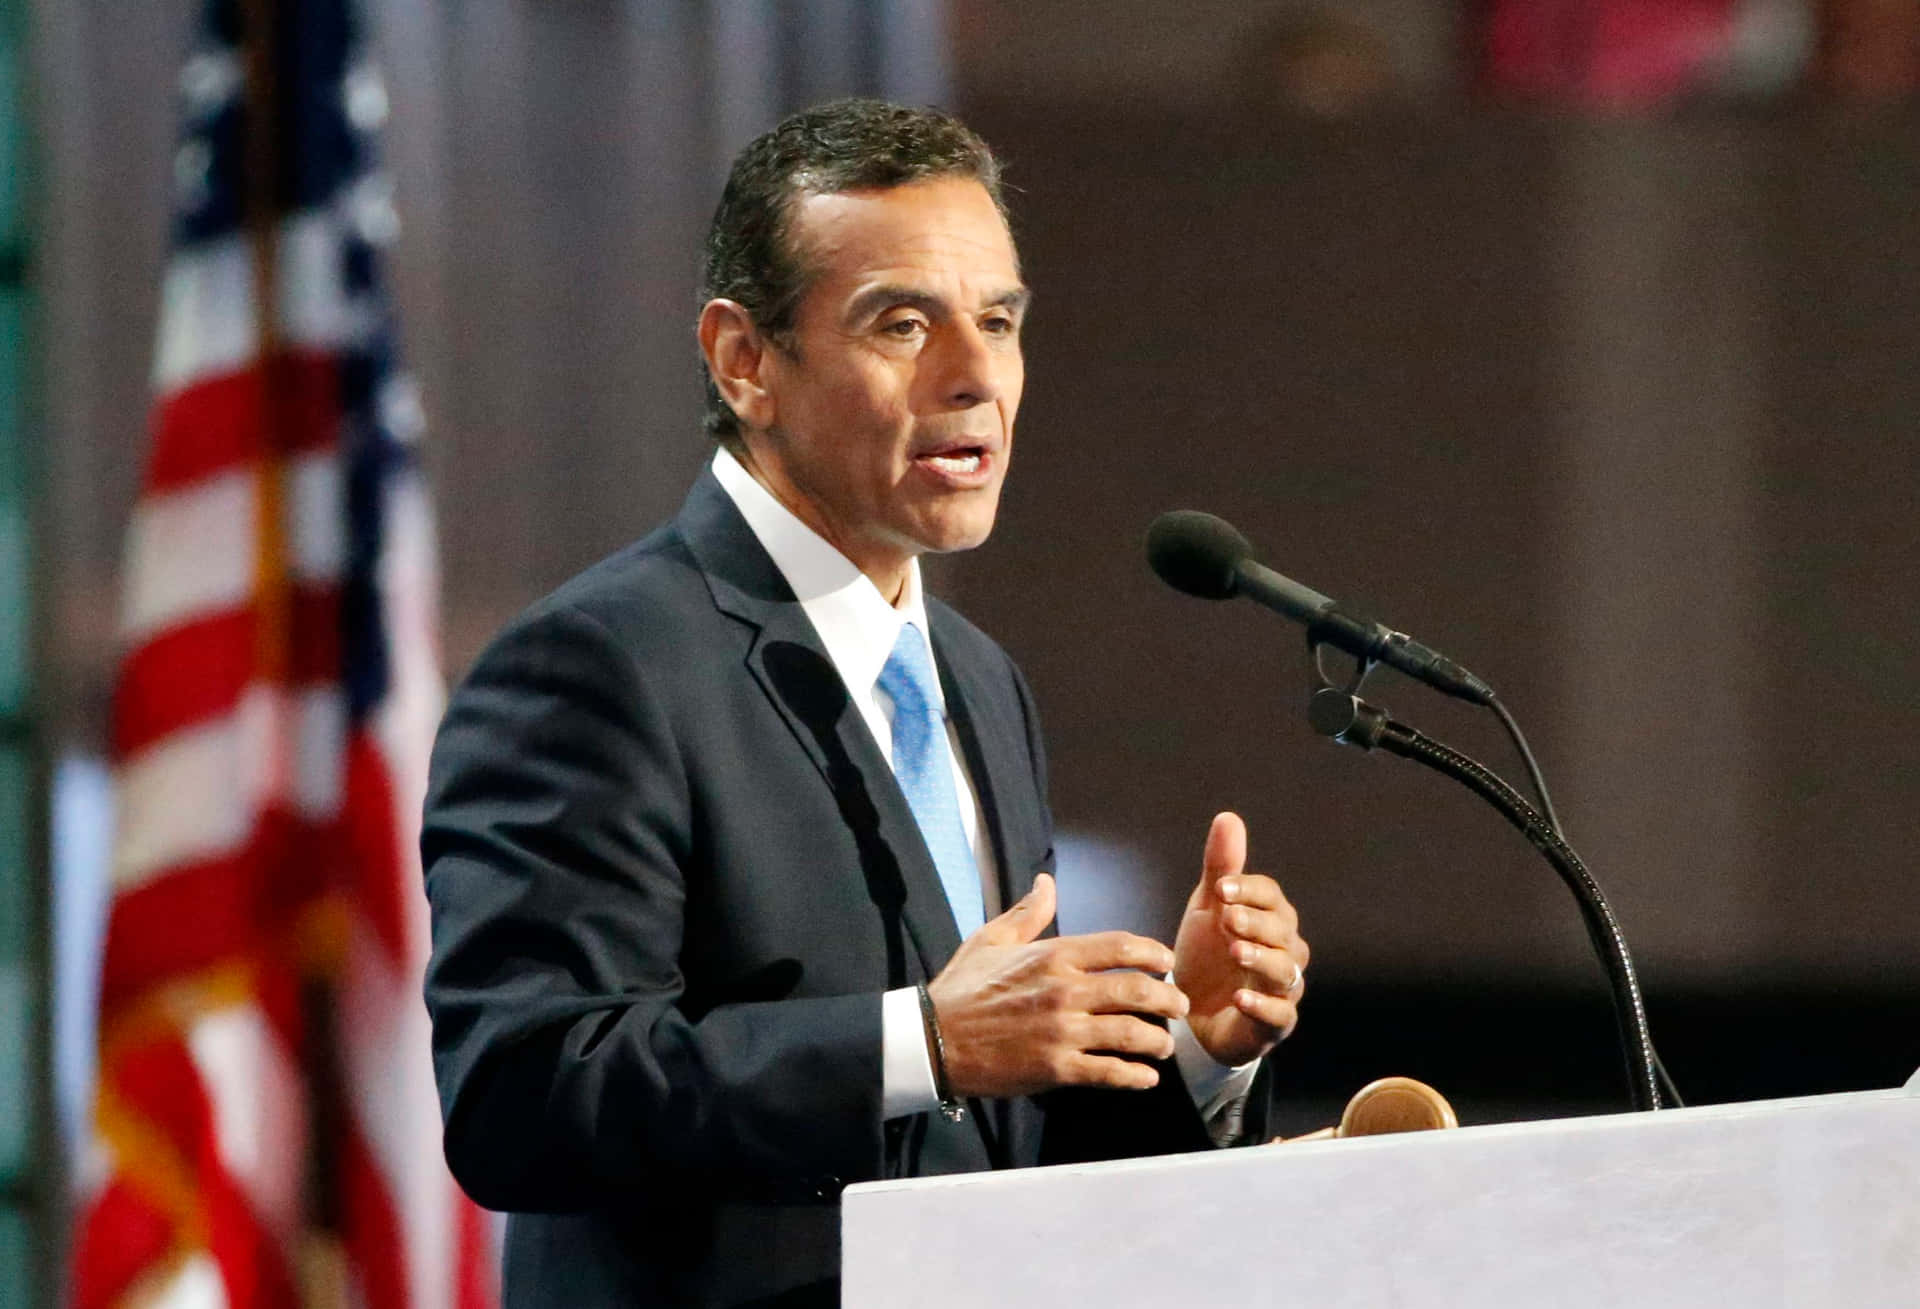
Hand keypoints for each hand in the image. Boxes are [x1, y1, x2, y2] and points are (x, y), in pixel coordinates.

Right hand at [926, 873, 1190, 1097]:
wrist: (932, 1038)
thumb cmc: (962, 988)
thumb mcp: (992, 939)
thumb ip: (1028, 912)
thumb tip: (1046, 881)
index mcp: (1053, 955)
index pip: (1120, 945)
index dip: (1152, 952)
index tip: (1166, 962)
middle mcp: (1065, 990)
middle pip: (1138, 990)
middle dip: (1168, 999)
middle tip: (1179, 1007)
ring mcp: (1062, 1031)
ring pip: (1131, 1034)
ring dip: (1157, 1041)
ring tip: (1164, 1046)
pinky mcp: (1056, 1068)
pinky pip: (1108, 1072)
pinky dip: (1134, 1077)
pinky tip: (1145, 1078)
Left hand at [1174, 812, 1308, 1067]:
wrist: (1192, 1014)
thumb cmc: (1207, 955)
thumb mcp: (1208, 909)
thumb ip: (1221, 868)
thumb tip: (1228, 816)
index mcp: (1270, 919)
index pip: (1271, 897)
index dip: (1250, 890)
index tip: (1221, 888)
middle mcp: (1285, 951)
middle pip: (1283, 931)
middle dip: (1256, 922)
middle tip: (1226, 919)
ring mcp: (1283, 989)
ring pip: (1286, 971)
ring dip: (1262, 959)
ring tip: (1236, 951)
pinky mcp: (1274, 1024)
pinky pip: (1279, 1015)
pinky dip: (1262, 1006)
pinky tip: (1240, 998)